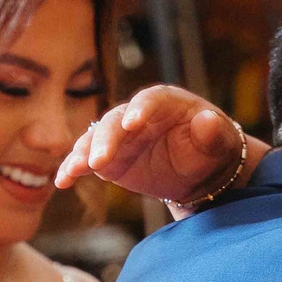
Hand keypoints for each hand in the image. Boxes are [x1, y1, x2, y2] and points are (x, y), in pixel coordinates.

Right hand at [55, 85, 248, 202]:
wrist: (197, 170)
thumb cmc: (210, 149)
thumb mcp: (219, 142)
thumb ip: (214, 133)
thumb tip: (208, 122)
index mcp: (164, 102)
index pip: (150, 100)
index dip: (140, 109)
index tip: (132, 123)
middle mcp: (135, 114)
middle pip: (116, 120)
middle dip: (107, 139)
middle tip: (101, 161)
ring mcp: (119, 136)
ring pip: (96, 138)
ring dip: (84, 153)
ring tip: (76, 170)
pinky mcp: (108, 157)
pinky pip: (87, 160)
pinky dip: (74, 168)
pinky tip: (63, 181)